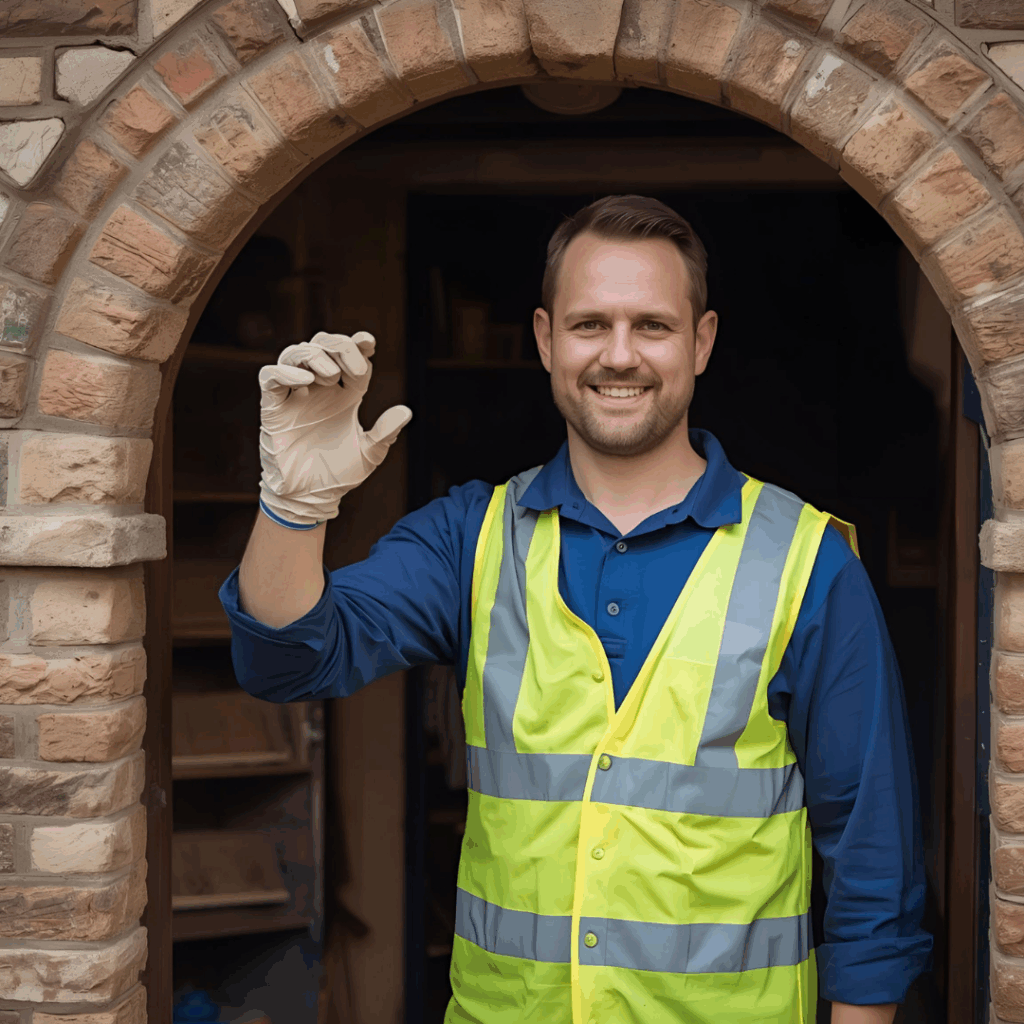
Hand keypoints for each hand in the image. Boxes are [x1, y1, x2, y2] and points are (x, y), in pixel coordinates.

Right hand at [257, 331, 411, 526]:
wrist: (309, 498)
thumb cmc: (338, 475)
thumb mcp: (369, 454)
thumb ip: (385, 433)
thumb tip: (406, 411)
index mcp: (345, 396)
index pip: (352, 359)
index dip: (359, 346)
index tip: (369, 342)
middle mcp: (320, 390)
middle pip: (323, 346)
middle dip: (339, 345)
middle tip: (354, 364)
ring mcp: (295, 397)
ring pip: (296, 354)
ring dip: (315, 356)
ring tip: (333, 377)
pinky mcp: (273, 408)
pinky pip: (271, 377)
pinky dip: (286, 372)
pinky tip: (306, 381)